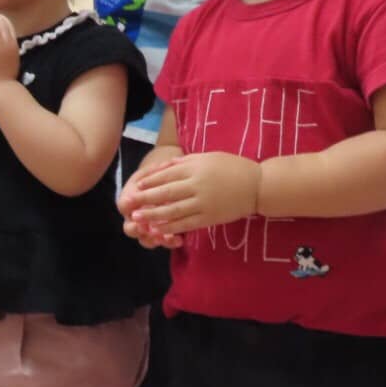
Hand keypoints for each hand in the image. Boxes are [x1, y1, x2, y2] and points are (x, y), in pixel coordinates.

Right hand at [117, 159, 183, 247]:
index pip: (124, 206)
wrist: (164, 186)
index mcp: (129, 200)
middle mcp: (134, 217)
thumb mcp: (154, 170)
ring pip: (145, 240)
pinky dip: (170, 243)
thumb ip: (157, 171)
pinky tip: (179, 240)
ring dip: (154, 240)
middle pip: (129, 228)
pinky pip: (162, 242)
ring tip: (165, 238)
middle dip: (137, 229)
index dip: (129, 207)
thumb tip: (165, 165)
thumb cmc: (158, 176)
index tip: (135, 206)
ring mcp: (146, 228)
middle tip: (145, 228)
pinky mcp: (159, 234)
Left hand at [123, 153, 261, 235]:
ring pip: (173, 210)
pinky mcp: (210, 217)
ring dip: (153, 215)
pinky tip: (158, 229)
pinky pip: (187, 223)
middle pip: (165, 193)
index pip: (166, 175)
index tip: (135, 186)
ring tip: (137, 218)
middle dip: (144, 199)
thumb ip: (185, 162)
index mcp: (195, 168)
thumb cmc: (231, 167)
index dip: (149, 182)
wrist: (258, 185)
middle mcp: (197, 185)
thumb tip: (163, 165)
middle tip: (127, 204)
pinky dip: (170, 227)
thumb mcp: (208, 157)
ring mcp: (203, 202)